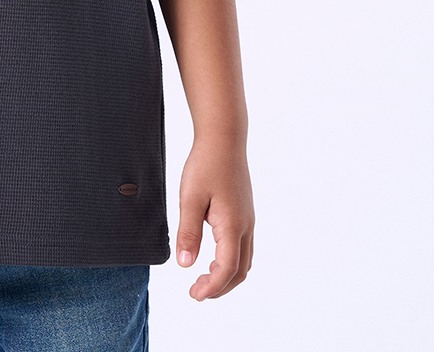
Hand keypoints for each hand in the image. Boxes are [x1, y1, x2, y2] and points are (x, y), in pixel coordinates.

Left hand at [175, 134, 254, 300]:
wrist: (224, 139)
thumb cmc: (205, 165)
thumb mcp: (189, 197)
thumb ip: (188, 232)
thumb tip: (185, 265)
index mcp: (232, 226)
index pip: (226, 270)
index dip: (211, 288)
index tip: (194, 295)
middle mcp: (245, 226)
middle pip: (240, 271)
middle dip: (220, 287)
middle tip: (196, 292)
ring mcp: (248, 220)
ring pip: (244, 260)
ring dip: (226, 275)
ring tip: (203, 279)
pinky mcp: (245, 213)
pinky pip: (243, 247)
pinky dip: (230, 261)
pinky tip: (212, 256)